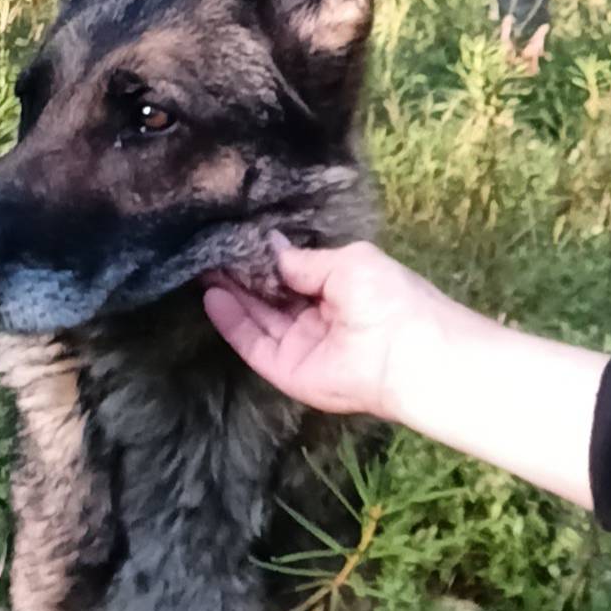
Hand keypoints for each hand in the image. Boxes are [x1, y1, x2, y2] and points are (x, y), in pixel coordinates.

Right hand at [203, 237, 464, 418]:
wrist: (407, 353)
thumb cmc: (388, 297)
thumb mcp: (346, 261)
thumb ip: (304, 260)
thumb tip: (271, 246)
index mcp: (339, 290)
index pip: (293, 273)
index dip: (265, 258)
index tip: (235, 239)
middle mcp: (317, 318)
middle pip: (270, 296)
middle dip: (242, 275)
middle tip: (209, 251)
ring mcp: (301, 346)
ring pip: (257, 318)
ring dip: (231, 294)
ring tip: (203, 268)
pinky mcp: (287, 371)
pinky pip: (252, 345)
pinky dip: (231, 322)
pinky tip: (212, 296)